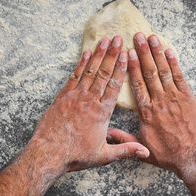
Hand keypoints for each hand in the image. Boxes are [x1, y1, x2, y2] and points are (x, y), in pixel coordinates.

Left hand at [28, 36, 148, 177]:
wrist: (49, 153)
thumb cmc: (76, 155)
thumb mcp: (104, 156)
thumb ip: (126, 150)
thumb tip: (146, 152)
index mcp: (102, 113)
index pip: (115, 86)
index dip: (121, 68)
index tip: (127, 54)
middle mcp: (90, 100)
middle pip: (104, 73)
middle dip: (112, 54)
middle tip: (118, 39)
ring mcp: (76, 96)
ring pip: (90, 70)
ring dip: (98, 54)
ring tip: (105, 40)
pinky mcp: (63, 96)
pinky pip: (75, 76)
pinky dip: (81, 63)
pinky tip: (86, 53)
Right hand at [108, 33, 195, 195]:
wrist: (195, 159)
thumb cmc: (169, 156)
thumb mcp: (144, 149)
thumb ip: (125, 138)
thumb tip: (108, 133)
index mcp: (147, 112)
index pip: (137, 84)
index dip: (132, 66)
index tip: (127, 52)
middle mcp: (160, 101)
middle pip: (149, 72)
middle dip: (143, 52)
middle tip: (138, 36)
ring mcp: (175, 98)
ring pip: (164, 71)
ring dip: (158, 53)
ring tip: (152, 37)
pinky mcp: (188, 98)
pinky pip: (180, 77)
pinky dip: (175, 63)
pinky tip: (169, 51)